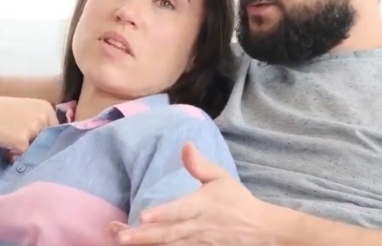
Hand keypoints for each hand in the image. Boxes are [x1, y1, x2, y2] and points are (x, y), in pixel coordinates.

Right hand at [0, 94, 58, 153]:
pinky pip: (24, 156)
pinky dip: (16, 156)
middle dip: (36, 146)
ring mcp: (33, 129)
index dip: (44, 139)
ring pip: (37, 150)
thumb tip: (49, 146)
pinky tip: (7, 148)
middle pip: (48, 142)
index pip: (55, 131)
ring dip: (26, 152)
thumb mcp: (25, 112)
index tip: (33, 141)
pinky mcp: (22, 141)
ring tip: (11, 143)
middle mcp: (43, 117)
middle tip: (20, 142)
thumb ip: (38, 123)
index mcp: (46, 108)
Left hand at [110, 143, 269, 244]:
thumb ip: (200, 165)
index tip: (143, 216)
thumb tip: (184, 145)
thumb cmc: (236, 200)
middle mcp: (198, 227)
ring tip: (125, 243)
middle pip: (169, 233)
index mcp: (202, 205)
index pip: (179, 210)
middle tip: (122, 237)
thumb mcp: (221, 177)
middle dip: (144, 236)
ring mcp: (198, 244)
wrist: (260, 230)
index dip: (162, 214)